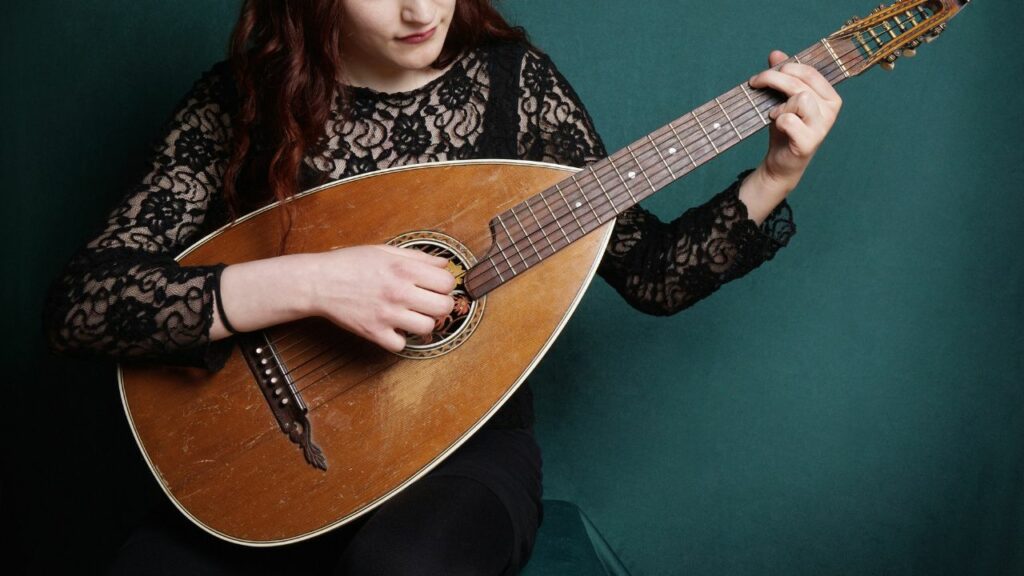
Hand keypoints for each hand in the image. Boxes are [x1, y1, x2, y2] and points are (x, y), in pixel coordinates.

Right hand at [309, 245, 456, 352]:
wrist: (319, 282)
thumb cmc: (350, 263)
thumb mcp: (385, 251)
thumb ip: (418, 257)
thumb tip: (444, 264)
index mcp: (404, 269)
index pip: (447, 282)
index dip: (445, 285)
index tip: (436, 286)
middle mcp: (399, 292)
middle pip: (443, 307)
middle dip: (441, 305)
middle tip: (430, 303)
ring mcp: (387, 315)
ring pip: (427, 327)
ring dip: (423, 322)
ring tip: (412, 315)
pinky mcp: (374, 332)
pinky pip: (401, 345)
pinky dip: (400, 339)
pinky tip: (394, 327)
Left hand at [744, 50, 842, 209]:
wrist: (780, 163)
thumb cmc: (784, 129)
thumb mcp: (782, 99)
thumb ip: (783, 76)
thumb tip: (776, 53)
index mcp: (829, 96)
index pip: (810, 71)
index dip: (785, 68)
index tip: (763, 74)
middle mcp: (831, 110)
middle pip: (801, 82)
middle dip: (773, 79)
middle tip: (755, 83)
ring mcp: (823, 127)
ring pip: (801, 98)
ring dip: (780, 104)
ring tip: (774, 113)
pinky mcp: (809, 142)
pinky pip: (790, 120)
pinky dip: (778, 120)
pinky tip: (777, 125)